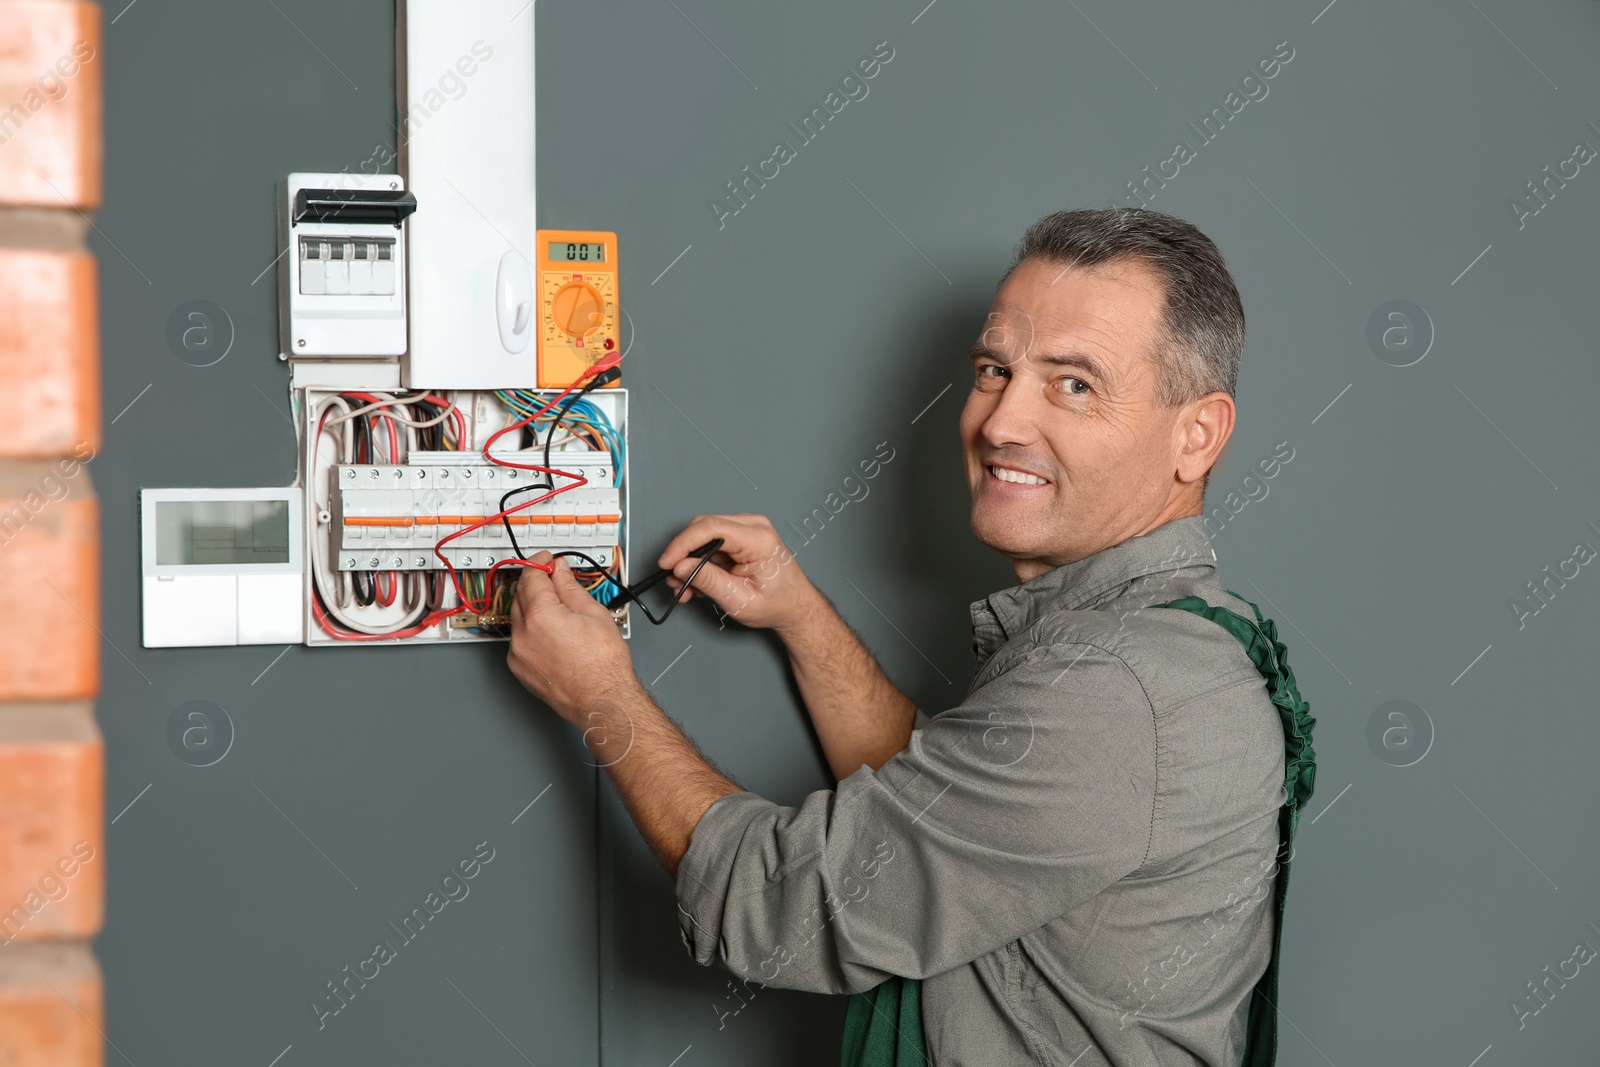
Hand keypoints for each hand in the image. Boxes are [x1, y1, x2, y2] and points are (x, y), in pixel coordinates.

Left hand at [507, 552, 639, 725]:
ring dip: (532, 606)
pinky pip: (519, 638)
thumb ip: (570, 588)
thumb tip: (560, 572)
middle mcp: (523, 633)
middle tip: (554, 579)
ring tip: (557, 608)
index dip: (540, 563)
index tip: (548, 561)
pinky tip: (551, 632)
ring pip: (518, 617)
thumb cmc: (603, 665)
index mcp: (541, 615)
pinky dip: (530, 629)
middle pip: (520, 593)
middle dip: (536, 582)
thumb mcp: (593, 614)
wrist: (602, 700)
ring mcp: (518, 652)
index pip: (531, 576)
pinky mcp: (519, 667)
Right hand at [658, 514, 821, 633]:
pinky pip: (712, 542)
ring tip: (686, 586)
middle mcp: (755, 527)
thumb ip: (708, 581)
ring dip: (690, 560)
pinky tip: (698, 581)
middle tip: (674, 579)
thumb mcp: (739, 599)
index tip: (667, 562)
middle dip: (683, 554)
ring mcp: (748, 528)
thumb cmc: (777, 603)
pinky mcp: (742, 536)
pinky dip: (700, 561)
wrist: (795, 606)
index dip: (683, 544)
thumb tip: (681, 567)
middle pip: (704, 527)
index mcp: (759, 540)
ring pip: (705, 535)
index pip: (712, 528)